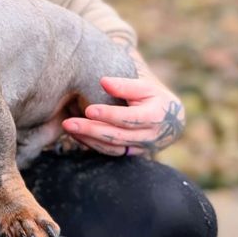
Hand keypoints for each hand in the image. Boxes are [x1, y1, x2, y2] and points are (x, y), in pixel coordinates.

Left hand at [62, 74, 184, 156]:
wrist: (169, 120)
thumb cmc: (153, 97)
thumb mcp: (145, 86)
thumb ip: (125, 85)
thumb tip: (103, 82)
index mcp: (156, 117)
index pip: (130, 118)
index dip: (110, 115)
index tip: (89, 109)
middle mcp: (149, 137)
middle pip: (117, 136)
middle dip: (91, 130)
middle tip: (68, 123)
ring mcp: (140, 148)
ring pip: (112, 147)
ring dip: (88, 139)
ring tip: (68, 127)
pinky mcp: (131, 154)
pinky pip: (110, 152)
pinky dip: (91, 144)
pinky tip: (75, 134)